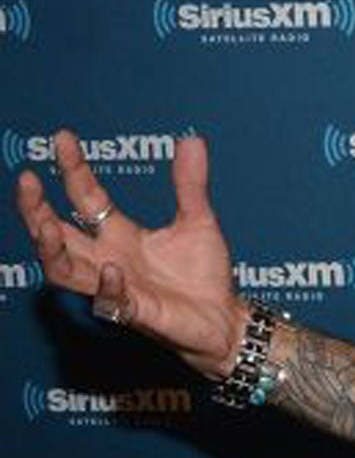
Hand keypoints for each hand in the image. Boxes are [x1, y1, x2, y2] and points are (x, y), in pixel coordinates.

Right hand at [16, 130, 245, 376]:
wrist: (225, 319)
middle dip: (35, 209)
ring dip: (50, 250)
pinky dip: (108, 286)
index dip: (73, 168)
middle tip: (26, 180)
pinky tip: (112, 268)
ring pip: (64, 270)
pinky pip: (110, 301)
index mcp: (120, 235)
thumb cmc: (204, 275)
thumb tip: (191, 140)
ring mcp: (118, 286)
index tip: (63, 137)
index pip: (85, 196)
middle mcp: (108, 258)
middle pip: (55, 234)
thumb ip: (190, 184)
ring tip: (44, 226)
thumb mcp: (199, 221)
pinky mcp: (136, 312)